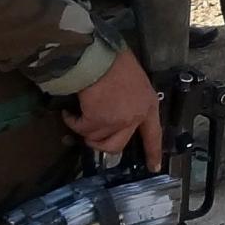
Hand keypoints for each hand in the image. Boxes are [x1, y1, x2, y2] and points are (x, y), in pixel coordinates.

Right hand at [66, 47, 162, 166]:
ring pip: (96, 139)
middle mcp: (135, 118)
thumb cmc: (116, 61)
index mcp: (149, 106)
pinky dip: (72, 121)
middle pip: (117, 145)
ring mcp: (116, 122)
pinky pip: (81, 129)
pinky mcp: (96, 122)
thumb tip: (119, 109)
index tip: (153, 167)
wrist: (98, 57)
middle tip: (91, 136)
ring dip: (84, 129)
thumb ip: (132, 99)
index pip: (154, 135)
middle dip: (101, 145)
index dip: (153, 152)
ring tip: (78, 114)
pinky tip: (70, 112)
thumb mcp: (135, 80)